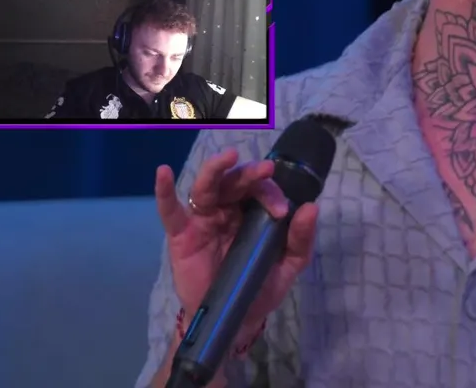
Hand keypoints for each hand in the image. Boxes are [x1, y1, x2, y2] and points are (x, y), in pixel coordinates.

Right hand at [154, 149, 319, 334]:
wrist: (235, 319)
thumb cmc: (260, 286)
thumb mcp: (289, 265)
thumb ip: (301, 239)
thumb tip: (312, 207)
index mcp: (254, 211)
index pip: (262, 190)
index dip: (272, 194)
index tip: (282, 212)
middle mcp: (229, 209)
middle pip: (235, 181)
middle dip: (250, 174)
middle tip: (265, 171)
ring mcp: (204, 220)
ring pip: (206, 187)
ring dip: (215, 169)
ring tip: (227, 156)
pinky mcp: (182, 236)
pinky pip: (170, 211)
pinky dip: (164, 192)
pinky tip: (163, 173)